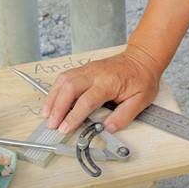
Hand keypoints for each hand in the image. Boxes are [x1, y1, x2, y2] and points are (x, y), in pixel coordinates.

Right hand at [41, 45, 162, 134]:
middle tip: (52, 124)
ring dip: (53, 97)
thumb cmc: (142, 78)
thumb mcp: (141, 100)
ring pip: (64, 80)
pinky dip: (56, 89)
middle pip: (69, 88)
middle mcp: (95, 73)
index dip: (74, 116)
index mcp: (109, 82)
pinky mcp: (84, 68)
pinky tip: (52, 101)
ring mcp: (88, 69)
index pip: (86, 100)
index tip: (65, 128)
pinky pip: (65, 76)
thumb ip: (124, 116)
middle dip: (57, 107)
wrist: (142, 58)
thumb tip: (108, 129)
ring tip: (46, 114)